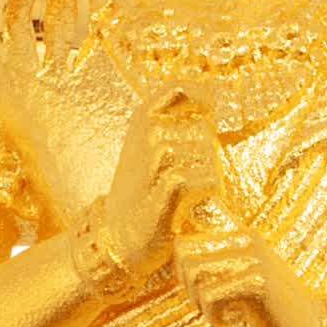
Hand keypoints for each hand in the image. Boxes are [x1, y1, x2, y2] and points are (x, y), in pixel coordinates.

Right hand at [96, 89, 225, 284]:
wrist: (118, 237)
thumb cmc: (140, 192)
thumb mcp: (146, 149)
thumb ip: (171, 125)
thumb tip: (207, 107)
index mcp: (142, 120)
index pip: (177, 89)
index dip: (200, 97)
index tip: (207, 111)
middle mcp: (149, 133)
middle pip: (203, 129)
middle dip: (204, 154)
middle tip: (185, 179)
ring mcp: (156, 159)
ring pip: (206, 154)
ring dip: (205, 175)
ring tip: (185, 193)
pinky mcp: (169, 186)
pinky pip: (206, 178)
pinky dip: (206, 191)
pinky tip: (192, 202)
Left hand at [172, 186, 326, 326]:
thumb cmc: (270, 314)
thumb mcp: (242, 281)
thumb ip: (216, 264)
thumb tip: (178, 252)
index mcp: (243, 237)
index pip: (184, 245)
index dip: (184, 275)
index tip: (205, 294)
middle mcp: (248, 241)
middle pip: (185, 260)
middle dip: (190, 289)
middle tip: (213, 308)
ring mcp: (255, 260)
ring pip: (196, 277)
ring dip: (202, 304)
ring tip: (224, 314)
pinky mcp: (259, 283)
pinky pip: (211, 296)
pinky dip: (214, 316)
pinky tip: (233, 321)